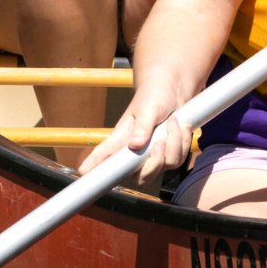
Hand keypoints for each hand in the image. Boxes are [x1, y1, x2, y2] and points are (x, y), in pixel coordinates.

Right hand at [77, 95, 191, 184]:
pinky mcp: (168, 153)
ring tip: (173, 122)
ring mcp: (152, 154)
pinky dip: (184, 141)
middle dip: (155, 164)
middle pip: (140, 177)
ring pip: (165, 166)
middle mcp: (134, 151)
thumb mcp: (148, 108)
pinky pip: (179, 159)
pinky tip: (182, 125)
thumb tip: (134, 145)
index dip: (93, 167)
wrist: (174, 90)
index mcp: (122, 138)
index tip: (82, 172)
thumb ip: (143, 127)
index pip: (104, 155)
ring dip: (175, 144)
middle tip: (160, 143)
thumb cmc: (154, 96)